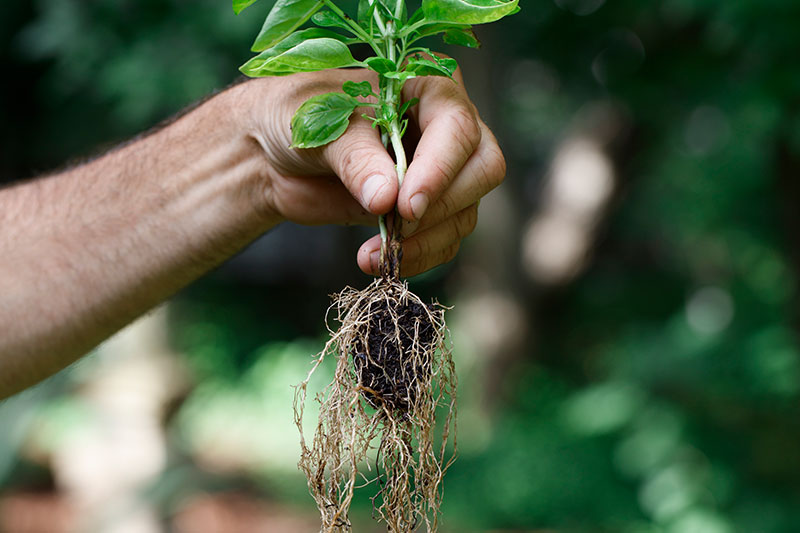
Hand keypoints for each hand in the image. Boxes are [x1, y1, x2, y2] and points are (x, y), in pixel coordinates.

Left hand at [235, 67, 505, 276]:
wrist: (277, 154)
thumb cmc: (302, 117)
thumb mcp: (321, 125)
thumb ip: (355, 158)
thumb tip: (386, 198)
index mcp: (428, 89)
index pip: (458, 129)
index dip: (439, 170)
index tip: (407, 205)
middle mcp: (446, 131)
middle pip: (482, 170)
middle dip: (442, 206)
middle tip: (397, 226)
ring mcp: (442, 174)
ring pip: (465, 212)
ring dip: (424, 241)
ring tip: (373, 254)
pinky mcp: (427, 212)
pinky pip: (444, 242)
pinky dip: (417, 258)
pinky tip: (378, 261)